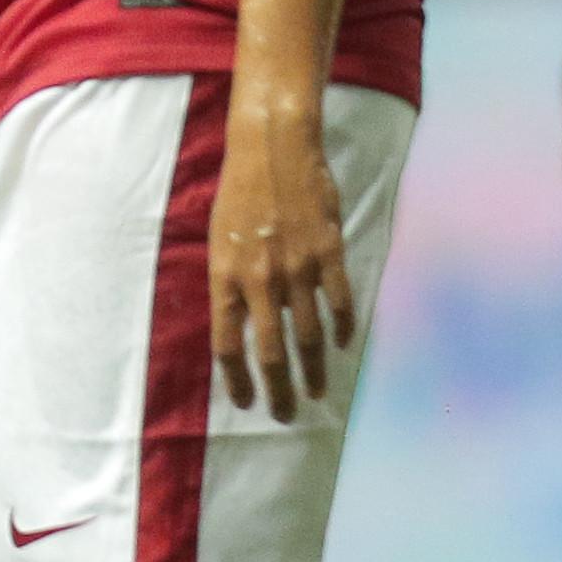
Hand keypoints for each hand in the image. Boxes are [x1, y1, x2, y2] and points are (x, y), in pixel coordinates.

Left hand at [210, 97, 360, 420]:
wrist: (272, 147)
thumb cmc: (239, 193)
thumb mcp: (218, 242)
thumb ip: (230, 284)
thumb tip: (242, 325)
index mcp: (224, 278)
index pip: (228, 347)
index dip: (237, 382)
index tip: (246, 403)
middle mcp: (259, 281)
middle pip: (270, 354)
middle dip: (279, 392)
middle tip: (287, 415)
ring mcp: (296, 268)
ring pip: (308, 335)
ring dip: (314, 370)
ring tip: (319, 391)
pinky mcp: (328, 252)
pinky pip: (339, 302)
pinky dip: (342, 328)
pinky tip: (343, 344)